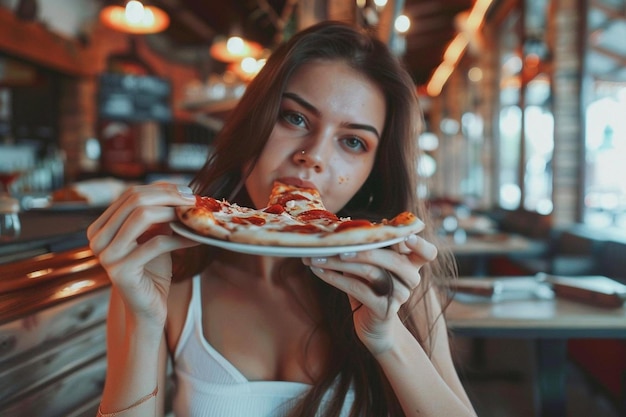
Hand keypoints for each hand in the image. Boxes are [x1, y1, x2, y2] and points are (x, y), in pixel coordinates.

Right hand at [87, 183, 198, 330]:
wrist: (147, 306)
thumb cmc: (152, 269)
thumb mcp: (153, 235)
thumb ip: (159, 213)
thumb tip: (180, 189)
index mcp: (100, 227)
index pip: (131, 194)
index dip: (161, 189)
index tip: (187, 191)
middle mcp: (97, 239)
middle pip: (135, 201)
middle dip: (168, 197)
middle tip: (194, 200)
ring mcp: (105, 255)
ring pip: (142, 217)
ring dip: (173, 213)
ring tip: (193, 216)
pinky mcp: (120, 271)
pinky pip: (156, 243)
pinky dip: (180, 238)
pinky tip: (196, 238)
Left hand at [302, 234, 437, 354]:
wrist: (372, 326)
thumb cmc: (370, 288)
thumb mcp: (370, 265)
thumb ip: (367, 247)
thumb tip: (342, 226)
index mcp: (411, 264)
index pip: (427, 252)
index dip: (420, 244)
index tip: (406, 237)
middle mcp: (410, 279)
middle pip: (394, 260)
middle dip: (365, 250)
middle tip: (338, 245)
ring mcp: (399, 296)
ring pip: (371, 273)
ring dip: (340, 262)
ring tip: (318, 257)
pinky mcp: (383, 310)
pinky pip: (358, 289)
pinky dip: (335, 278)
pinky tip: (319, 271)